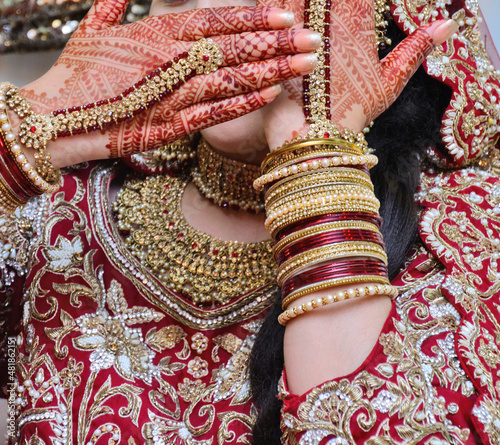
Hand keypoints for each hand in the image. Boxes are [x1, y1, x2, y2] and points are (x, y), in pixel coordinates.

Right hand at [13, 0, 319, 164]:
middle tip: (311, 43)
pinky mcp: (171, 126)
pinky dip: (244, 103)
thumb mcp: (93, 29)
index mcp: (156, 32)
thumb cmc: (74, 75)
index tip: (284, 17)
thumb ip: (116, 4)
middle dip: (277, 46)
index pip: (216, 20)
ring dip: (272, 73)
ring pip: (232, 80)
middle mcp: (171, 61)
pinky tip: (270, 96)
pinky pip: (216, 113)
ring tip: (304, 68)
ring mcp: (174, 94)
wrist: (55, 120)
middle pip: (234, 49)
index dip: (253, 17)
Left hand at [260, 0, 458, 149]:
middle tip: (331, 10)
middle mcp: (329, 19)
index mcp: (358, 23)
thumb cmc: (351, 114)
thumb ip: (416, 49)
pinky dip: (271, 5)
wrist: (313, 138)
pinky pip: (267, 8)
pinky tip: (273, 5)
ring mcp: (298, 28)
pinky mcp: (270, 40)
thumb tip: (448, 23)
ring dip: (299, 1)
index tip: (361, 7)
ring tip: (310, 14)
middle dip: (329, 2)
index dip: (360, 0)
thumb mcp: (389, 83)